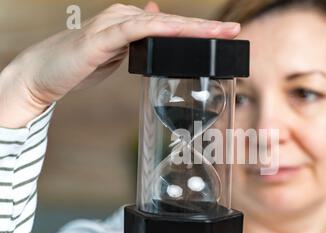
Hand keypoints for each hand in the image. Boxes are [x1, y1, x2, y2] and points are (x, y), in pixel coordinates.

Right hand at [0, 2, 239, 127]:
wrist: (44, 73)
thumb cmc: (81, 65)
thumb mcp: (118, 53)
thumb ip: (139, 42)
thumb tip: (158, 25)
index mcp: (131, 24)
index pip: (172, 27)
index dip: (200, 31)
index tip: (226, 36)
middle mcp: (125, 18)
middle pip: (172, 22)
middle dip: (205, 28)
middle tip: (234, 30)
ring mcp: (114, 25)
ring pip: (159, 23)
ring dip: (191, 28)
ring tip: (218, 32)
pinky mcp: (102, 37)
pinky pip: (135, 31)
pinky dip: (159, 30)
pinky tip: (180, 32)